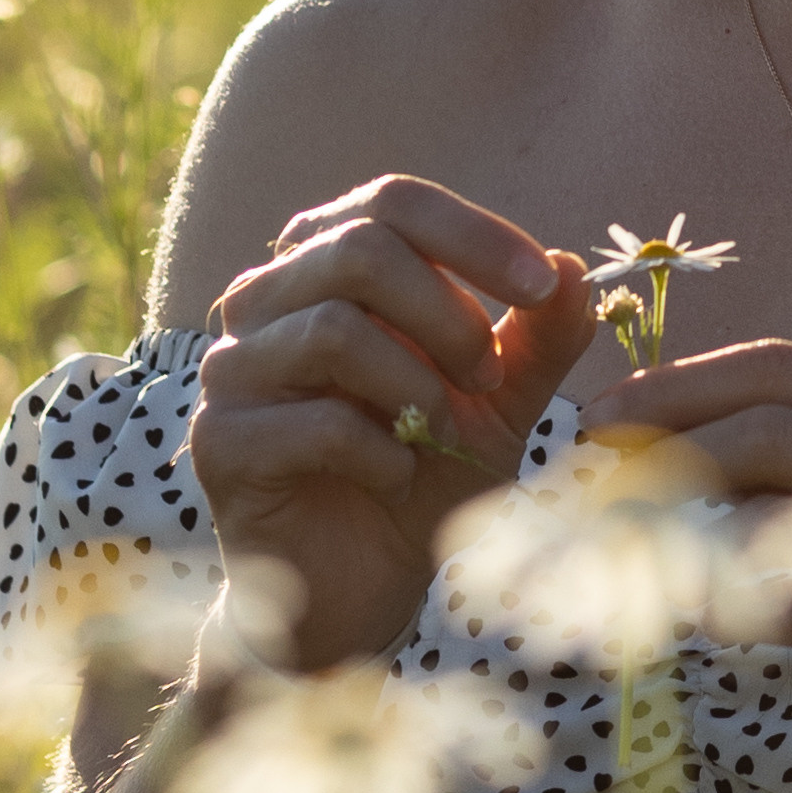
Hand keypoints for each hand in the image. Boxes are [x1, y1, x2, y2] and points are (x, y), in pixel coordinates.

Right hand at [188, 176, 593, 669]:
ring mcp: (230, 369)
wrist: (357, 588)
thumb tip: (573, 269)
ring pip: (333, 330)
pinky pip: (314, 422)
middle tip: (488, 379)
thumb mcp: (497, 405)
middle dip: (447, 315)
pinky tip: (395, 478)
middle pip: (358, 249)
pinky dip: (380, 453)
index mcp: (322, 264)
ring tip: (439, 433)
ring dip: (416, 387)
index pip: (393, 203)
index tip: (542, 287)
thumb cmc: (422, 475)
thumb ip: (535, 342)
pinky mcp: (218, 443)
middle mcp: (262, 300)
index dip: (474, 235)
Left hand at [579, 338, 791, 685]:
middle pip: (774, 396)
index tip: (596, 413)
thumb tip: (640, 463)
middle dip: (666, 415)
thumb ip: (770, 474)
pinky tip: (680, 604)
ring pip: (786, 467)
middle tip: (585, 449)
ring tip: (613, 519)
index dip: (676, 381)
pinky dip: (734, 583)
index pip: (777, 363)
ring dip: (684, 489)